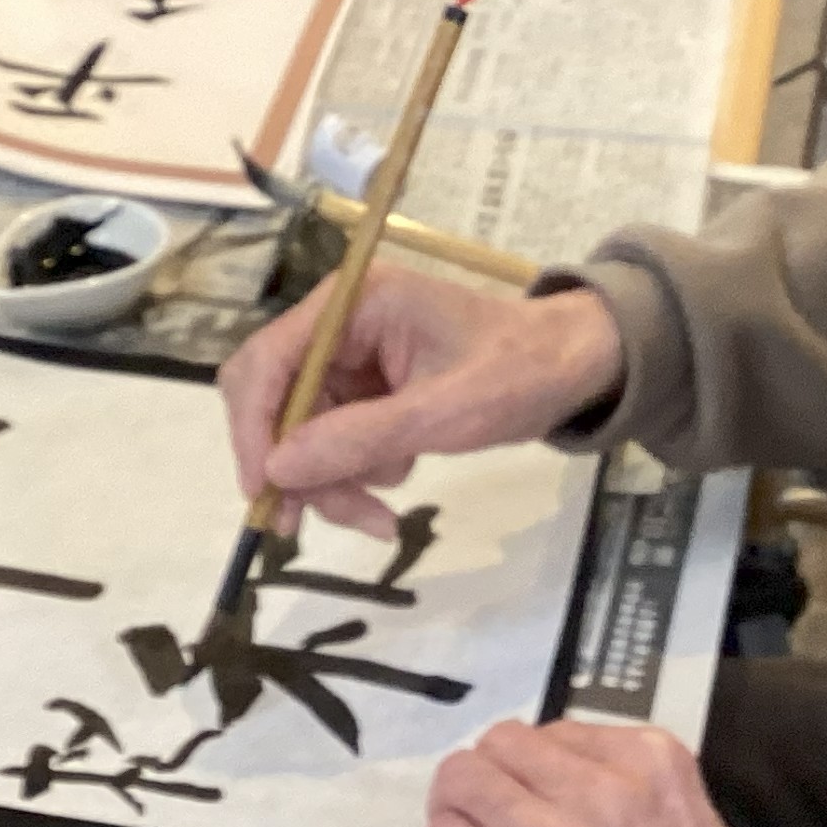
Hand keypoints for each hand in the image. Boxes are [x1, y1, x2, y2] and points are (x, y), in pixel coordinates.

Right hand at [219, 275, 622, 537]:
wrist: (573, 366)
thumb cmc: (520, 373)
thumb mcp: (445, 412)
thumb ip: (360, 437)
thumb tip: (277, 466)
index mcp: (354, 303)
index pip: (268, 361)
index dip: (254, 427)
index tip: (263, 491)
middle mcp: (341, 325)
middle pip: (276, 402)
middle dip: (295, 466)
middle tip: (309, 524)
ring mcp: (352, 359)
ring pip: (302, 434)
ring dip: (330, 482)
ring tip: (380, 516)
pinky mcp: (367, 390)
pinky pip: (333, 443)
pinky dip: (354, 475)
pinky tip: (396, 482)